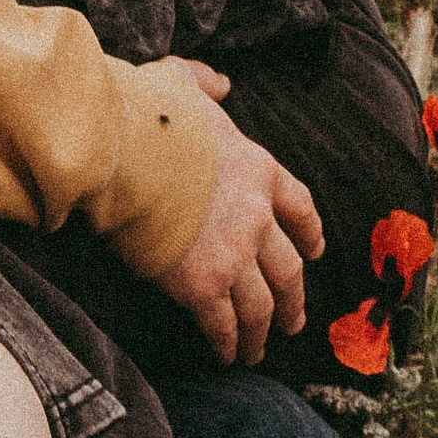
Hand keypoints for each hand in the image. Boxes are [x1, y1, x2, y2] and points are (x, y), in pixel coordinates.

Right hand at [152, 99, 324, 365]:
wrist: (122, 151)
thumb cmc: (146, 115)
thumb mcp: (183, 83)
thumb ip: (205, 82)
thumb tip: (221, 83)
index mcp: (259, 169)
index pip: (299, 207)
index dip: (310, 233)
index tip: (315, 251)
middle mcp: (257, 217)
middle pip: (289, 269)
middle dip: (294, 300)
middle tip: (293, 321)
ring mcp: (233, 255)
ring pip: (261, 306)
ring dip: (261, 333)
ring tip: (257, 352)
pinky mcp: (203, 286)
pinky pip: (224, 325)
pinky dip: (227, 344)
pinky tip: (224, 355)